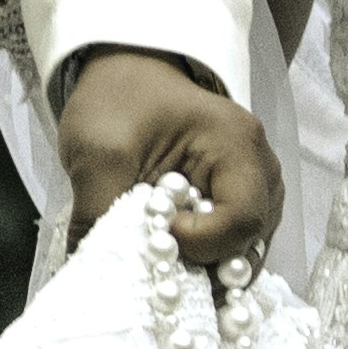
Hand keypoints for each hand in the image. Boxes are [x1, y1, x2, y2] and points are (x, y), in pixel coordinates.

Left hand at [57, 48, 277, 263]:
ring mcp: (253, 188)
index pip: (242, 218)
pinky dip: (203, 263)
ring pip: (244, 252)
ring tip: (162, 268)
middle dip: (204, 267)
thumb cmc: (117, 100)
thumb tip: (87, 274)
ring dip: (204, 270)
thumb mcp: (97, 150)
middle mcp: (260, 168)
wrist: (124, 74)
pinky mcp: (236, 203)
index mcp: (237, 144)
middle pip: (250, 242)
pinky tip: (170, 261)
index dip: (201, 242)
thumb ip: (96, 212)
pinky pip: (232, 248)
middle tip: (157, 270)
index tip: (157, 235)